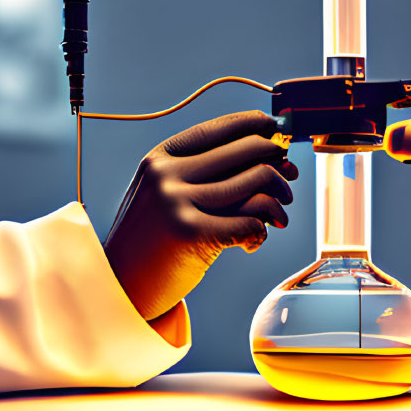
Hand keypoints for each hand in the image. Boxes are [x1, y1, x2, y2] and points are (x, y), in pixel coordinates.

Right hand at [103, 110, 297, 323]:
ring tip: (278, 214)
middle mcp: (167, 174)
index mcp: (160, 158)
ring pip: (257, 183)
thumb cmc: (152, 239)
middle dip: (277, 161)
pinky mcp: (192, 235)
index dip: (254, 125)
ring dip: (279, 199)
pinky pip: (251, 222)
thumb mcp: (164, 193)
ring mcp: (178, 203)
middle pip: (246, 151)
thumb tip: (271, 155)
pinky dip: (262, 232)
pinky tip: (253, 241)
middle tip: (288, 176)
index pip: (218, 129)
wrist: (122, 285)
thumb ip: (204, 175)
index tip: (277, 130)